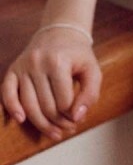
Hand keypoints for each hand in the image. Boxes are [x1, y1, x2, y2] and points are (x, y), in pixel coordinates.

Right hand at [1, 27, 101, 141]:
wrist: (60, 32)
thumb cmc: (78, 55)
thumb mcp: (92, 69)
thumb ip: (90, 93)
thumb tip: (77, 117)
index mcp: (58, 61)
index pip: (63, 101)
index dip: (71, 115)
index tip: (77, 120)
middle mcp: (38, 63)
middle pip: (45, 106)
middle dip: (57, 122)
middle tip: (67, 129)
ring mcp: (23, 66)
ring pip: (28, 105)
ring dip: (41, 123)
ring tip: (54, 132)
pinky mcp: (12, 69)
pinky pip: (7, 93)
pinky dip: (12, 108)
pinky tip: (21, 120)